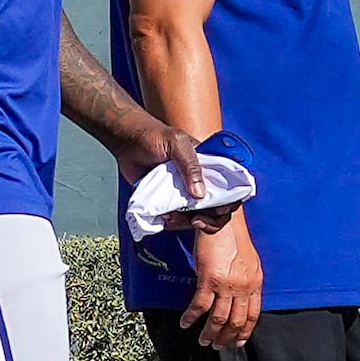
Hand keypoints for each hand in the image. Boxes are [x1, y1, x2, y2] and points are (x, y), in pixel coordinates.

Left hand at [115, 114, 232, 231]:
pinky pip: (179, 221)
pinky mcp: (170, 203)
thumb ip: (190, 165)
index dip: (231, 201)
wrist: (128, 143)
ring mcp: (185, 194)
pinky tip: (164, 218)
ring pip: (199, 218)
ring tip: (171, 217)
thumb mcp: (176, 143)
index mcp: (209, 165)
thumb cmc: (154, 136)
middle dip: (211, 220)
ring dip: (188, 223)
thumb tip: (200, 194)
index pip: (231, 186)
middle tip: (196, 220)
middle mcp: (201, 181)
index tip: (219, 209)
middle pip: (219, 209)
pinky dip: (174, 224)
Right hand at [181, 209, 262, 348]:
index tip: (237, 343)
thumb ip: (247, 281)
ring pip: (218, 319)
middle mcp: (243, 287)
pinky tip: (186, 323)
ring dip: (210, 333)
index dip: (244, 332)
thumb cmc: (234, 236)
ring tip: (203, 340)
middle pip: (236, 322)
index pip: (253, 316)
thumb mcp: (249, 261)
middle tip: (218, 346)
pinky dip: (191, 317)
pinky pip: (200, 306)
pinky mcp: (209, 279)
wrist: (223, 218)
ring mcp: (227, 285)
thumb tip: (238, 298)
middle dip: (226, 338)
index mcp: (255, 282)